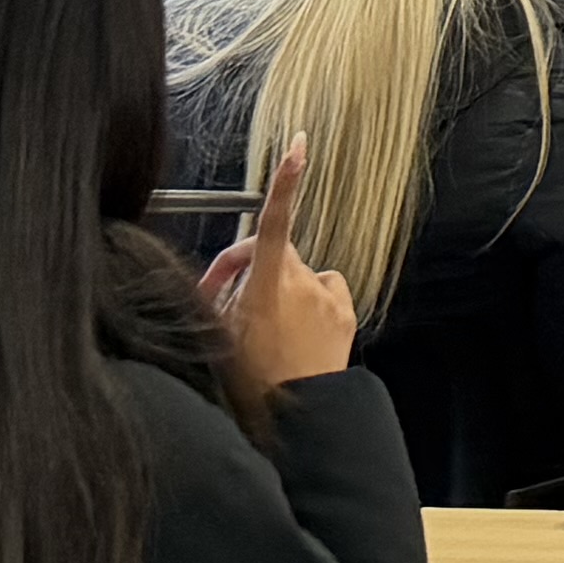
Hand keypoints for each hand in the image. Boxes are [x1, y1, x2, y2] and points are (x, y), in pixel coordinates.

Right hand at [199, 142, 359, 394]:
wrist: (297, 415)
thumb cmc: (250, 380)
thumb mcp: (218, 335)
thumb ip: (222, 296)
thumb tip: (230, 277)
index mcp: (266, 285)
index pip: (272, 223)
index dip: (285, 183)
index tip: (298, 147)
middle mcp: (302, 283)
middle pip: (272, 253)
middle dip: (248, 267)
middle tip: (222, 298)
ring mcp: (327, 295)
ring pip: (297, 276)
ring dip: (278, 291)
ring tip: (263, 331)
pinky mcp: (344, 310)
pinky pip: (324, 291)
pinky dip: (310, 302)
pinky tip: (297, 331)